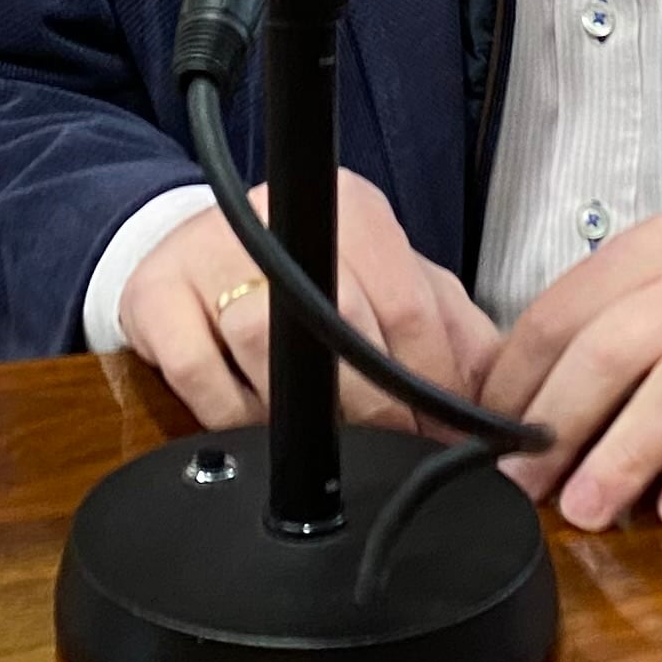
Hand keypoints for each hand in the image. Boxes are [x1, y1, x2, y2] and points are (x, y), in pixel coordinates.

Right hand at [116, 171, 500, 435]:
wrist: (195, 253)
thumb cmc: (308, 280)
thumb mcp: (390, 290)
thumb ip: (450, 332)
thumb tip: (506, 398)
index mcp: (351, 209)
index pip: (410, 305)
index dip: (434, 384)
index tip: (447, 436)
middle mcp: (278, 215)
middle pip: (345, 327)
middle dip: (378, 410)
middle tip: (394, 451)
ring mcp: (207, 251)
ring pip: (270, 347)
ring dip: (304, 416)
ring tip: (326, 447)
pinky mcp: (155, 295)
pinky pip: (201, 376)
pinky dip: (235, 415)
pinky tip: (256, 426)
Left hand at [480, 218, 661, 531]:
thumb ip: (610, 334)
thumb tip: (518, 416)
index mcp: (659, 250)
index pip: (562, 313)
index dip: (517, 384)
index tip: (487, 442)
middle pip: (612, 351)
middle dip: (557, 427)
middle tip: (523, 490)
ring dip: (624, 457)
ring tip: (588, 512)